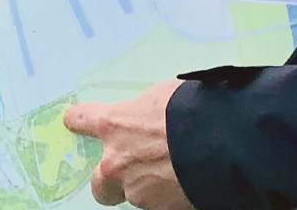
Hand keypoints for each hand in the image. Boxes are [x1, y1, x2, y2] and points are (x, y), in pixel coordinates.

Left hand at [64, 81, 193, 209]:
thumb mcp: (161, 97)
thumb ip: (143, 112)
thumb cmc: (191, 109)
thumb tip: (147, 117)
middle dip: (110, 181)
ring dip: (149, 186)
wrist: (220, 143)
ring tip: (175, 172)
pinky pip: (160, 202)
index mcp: (113, 126)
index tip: (76, 122)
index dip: (78, 121)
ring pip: (135, 195)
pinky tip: (187, 182)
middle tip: (129, 171)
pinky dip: (170, 195)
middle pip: (98, 184)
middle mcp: (116, 163)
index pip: (79, 119)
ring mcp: (137, 192)